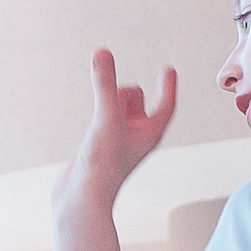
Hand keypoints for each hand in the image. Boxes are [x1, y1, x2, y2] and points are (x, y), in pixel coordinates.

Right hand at [55, 46, 178, 240]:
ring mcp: (117, 143)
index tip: (168, 69)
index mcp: (150, 134)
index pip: (166, 105)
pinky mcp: (99, 147)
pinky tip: (92, 109)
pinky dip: (101, 110)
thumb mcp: (105, 117)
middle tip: (116, 89)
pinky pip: (105, 121)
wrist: (82, 199)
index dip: (168, 87)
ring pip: (120, 112)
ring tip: (103, 94)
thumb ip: (104, 84)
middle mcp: (136, 138)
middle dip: (131, 93)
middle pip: (139, 105)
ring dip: (113, 99)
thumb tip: (101, 51)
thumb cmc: (102, 163)